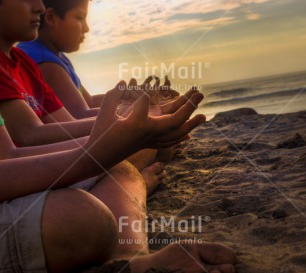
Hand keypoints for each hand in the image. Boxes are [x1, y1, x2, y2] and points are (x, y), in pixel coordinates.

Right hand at [85, 81, 204, 168]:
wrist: (101, 157)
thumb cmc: (101, 133)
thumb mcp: (104, 113)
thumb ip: (113, 95)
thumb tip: (122, 82)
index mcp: (136, 124)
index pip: (145, 101)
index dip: (141, 92)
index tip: (139, 87)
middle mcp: (148, 133)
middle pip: (174, 121)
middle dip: (189, 107)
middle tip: (201, 93)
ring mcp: (151, 140)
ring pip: (177, 133)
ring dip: (191, 124)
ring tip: (204, 116)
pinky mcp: (151, 143)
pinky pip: (171, 140)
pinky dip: (181, 135)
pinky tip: (190, 133)